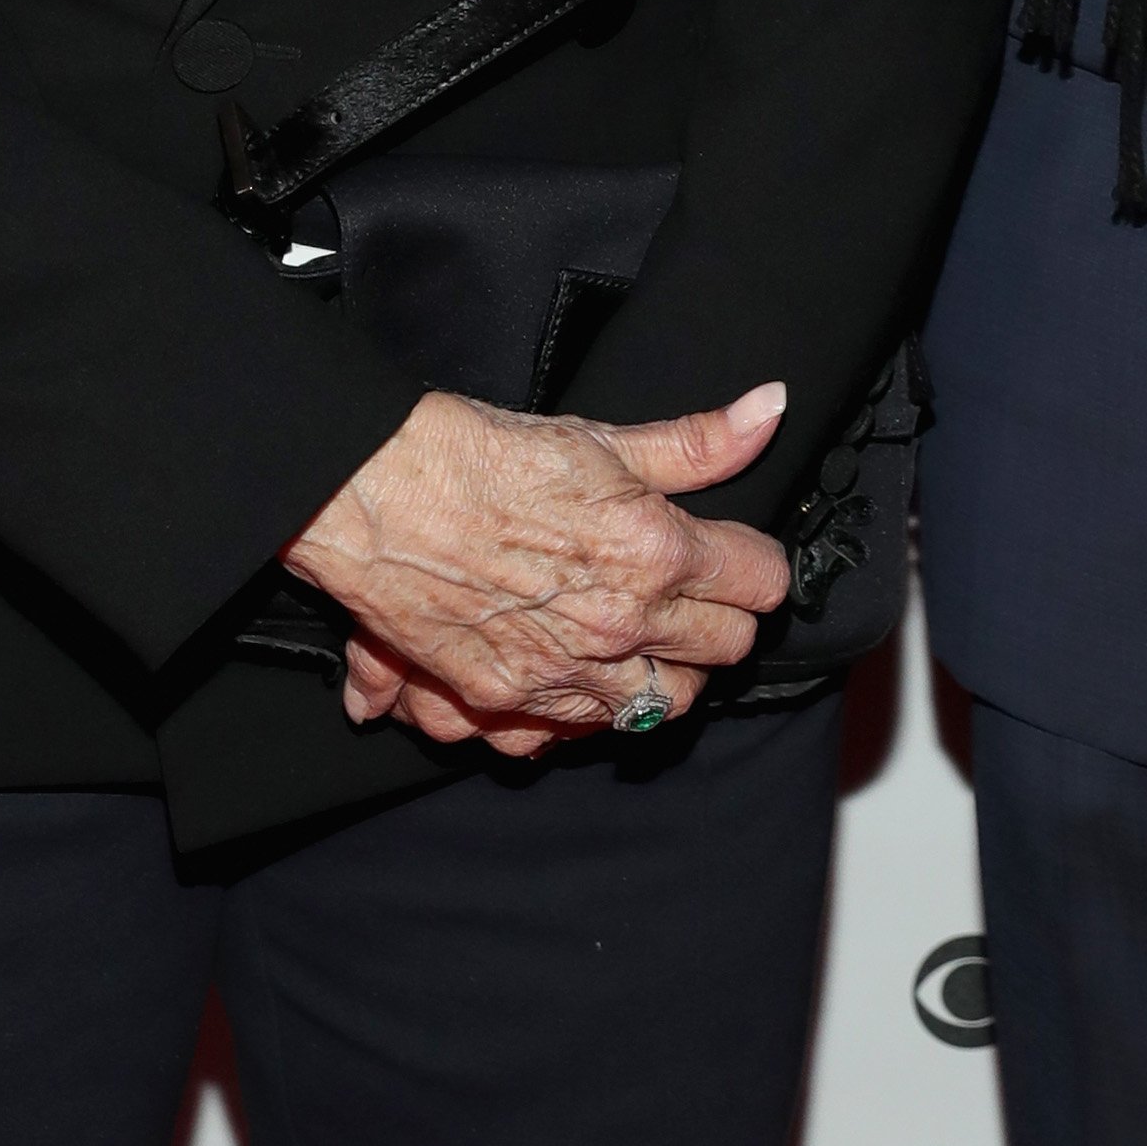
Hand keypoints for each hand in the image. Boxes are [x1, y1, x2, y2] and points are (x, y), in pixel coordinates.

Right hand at [288, 383, 791, 760]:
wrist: (377, 493)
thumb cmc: (482, 457)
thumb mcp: (600, 438)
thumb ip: (694, 443)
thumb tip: (769, 410)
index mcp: (655, 554)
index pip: (761, 581)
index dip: (755, 562)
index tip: (736, 552)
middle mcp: (619, 627)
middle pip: (725, 651)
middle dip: (720, 619)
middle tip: (693, 591)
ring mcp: (564, 675)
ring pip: (661, 707)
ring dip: (663, 674)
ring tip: (640, 637)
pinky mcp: (507, 703)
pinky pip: (578, 734)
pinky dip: (585, 710)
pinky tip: (575, 672)